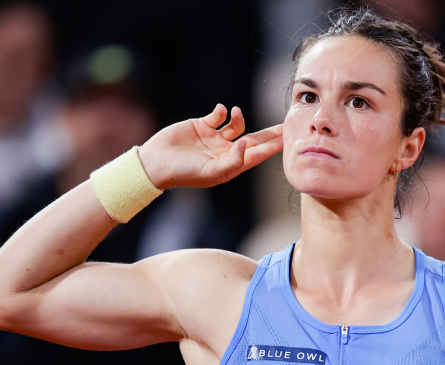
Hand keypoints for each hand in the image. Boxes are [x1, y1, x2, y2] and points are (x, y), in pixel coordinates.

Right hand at [138, 104, 283, 189]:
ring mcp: (214, 138)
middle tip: (284, 126)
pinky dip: (221, 111)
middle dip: (268, 134)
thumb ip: (233, 161)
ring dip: (240, 118)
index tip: (286, 140)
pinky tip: (219, 111)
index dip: (271, 148)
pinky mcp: (202, 125)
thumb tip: (246, 145)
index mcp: (230, 165)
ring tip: (236, 113)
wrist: (157, 162)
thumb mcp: (211, 172)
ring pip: (237, 125)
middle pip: (253, 141)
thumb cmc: (184, 172)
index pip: (255, 155)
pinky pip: (218, 115)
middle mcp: (225, 151)